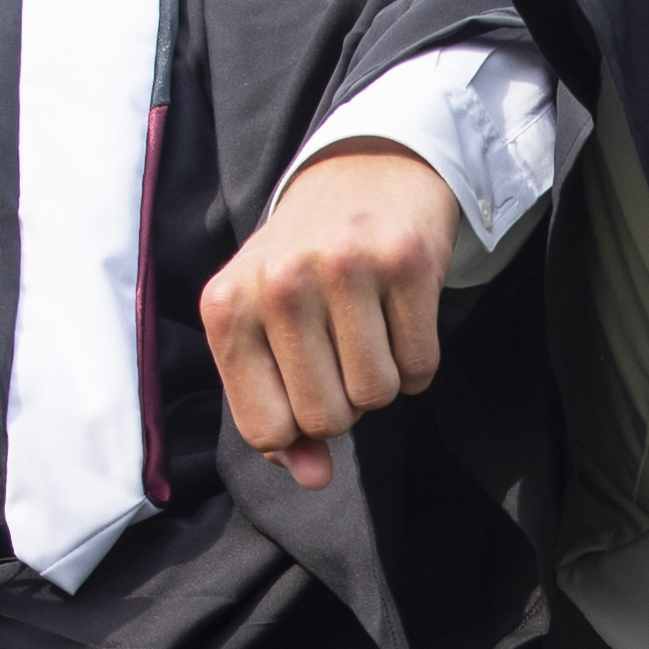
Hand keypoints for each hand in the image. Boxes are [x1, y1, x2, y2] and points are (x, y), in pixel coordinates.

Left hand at [196, 142, 461, 490]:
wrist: (362, 171)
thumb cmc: (303, 265)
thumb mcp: (263, 332)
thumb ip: (275, 415)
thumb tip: (312, 477)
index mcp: (227, 306)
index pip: (267, 429)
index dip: (297, 425)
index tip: (302, 385)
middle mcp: (279, 282)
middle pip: (328, 419)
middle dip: (343, 404)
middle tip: (340, 353)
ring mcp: (343, 266)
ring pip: (377, 397)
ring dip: (382, 382)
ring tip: (368, 331)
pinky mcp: (405, 260)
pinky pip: (421, 367)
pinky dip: (417, 362)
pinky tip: (399, 318)